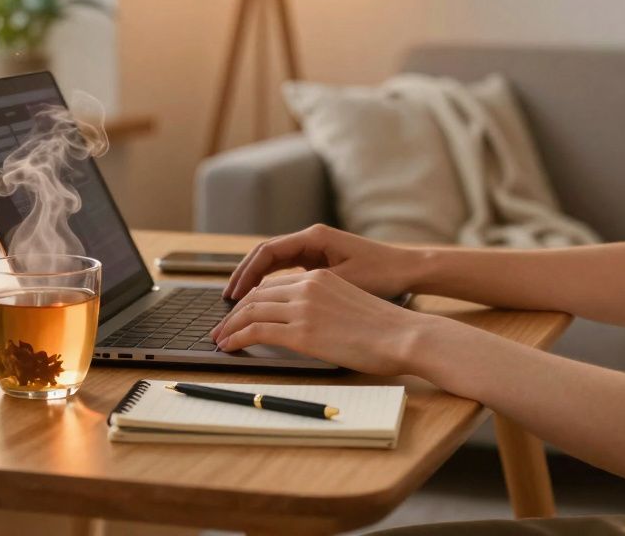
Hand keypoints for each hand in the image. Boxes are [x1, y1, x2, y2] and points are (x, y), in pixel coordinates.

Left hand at [210, 268, 424, 375]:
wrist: (404, 335)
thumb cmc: (385, 328)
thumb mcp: (348, 304)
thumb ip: (323, 306)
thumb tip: (306, 324)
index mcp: (319, 277)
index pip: (272, 284)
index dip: (250, 299)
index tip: (239, 312)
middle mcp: (307, 286)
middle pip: (256, 295)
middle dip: (233, 313)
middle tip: (220, 327)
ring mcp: (303, 309)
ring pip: (251, 312)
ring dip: (230, 326)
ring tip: (219, 339)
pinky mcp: (302, 333)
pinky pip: (257, 332)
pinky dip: (237, 338)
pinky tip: (229, 347)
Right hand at [222, 224, 413, 301]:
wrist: (410, 270)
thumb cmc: (383, 275)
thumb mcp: (343, 282)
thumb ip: (308, 288)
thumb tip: (273, 299)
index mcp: (314, 238)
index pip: (267, 252)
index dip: (246, 274)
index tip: (233, 295)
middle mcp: (312, 239)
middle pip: (266, 255)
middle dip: (244, 277)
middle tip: (228, 301)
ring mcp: (316, 249)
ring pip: (275, 263)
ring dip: (256, 281)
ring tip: (239, 303)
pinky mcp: (322, 262)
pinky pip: (288, 270)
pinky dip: (273, 284)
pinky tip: (265, 301)